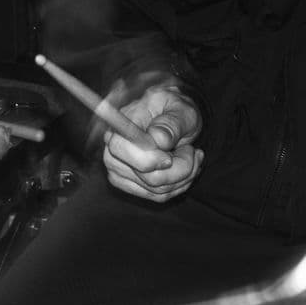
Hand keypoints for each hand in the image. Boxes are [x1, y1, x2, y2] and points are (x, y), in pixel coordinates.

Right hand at [102, 84, 202, 202]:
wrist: (174, 118)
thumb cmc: (176, 110)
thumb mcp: (181, 109)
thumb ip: (171, 123)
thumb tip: (158, 139)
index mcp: (122, 123)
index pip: (121, 149)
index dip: (148, 159)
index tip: (170, 157)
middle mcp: (114, 149)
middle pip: (145, 176)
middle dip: (179, 169)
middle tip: (191, 151)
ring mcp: (119, 170)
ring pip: (156, 189)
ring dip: (183, 176)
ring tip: (191, 155)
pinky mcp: (129, 184)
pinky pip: (158, 195)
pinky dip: (178, 184)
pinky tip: (186, 167)